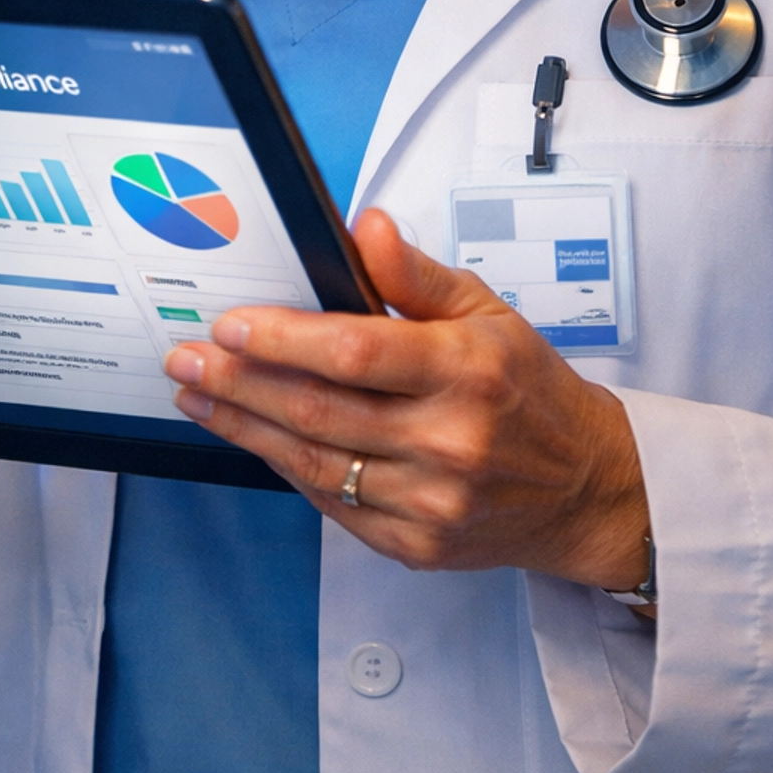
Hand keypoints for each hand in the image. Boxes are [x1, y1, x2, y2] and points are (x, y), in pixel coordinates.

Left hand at [164, 208, 650, 586]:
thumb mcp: (488, 312)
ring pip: (315, 463)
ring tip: (198, 397)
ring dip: (244, 428)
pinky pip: (334, 506)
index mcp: (467, 370)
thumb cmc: (530, 390)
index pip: (356, 351)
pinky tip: (252, 439)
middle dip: (239, 382)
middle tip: (186, 359)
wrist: (586, 488)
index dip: (284, 339)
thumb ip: (418, 274)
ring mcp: (432, 500)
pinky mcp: (418, 545)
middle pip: (319, 410)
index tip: (231, 323)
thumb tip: (364, 227)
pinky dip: (286, 469)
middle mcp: (449, 439)